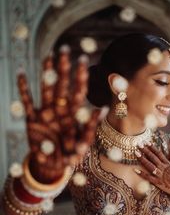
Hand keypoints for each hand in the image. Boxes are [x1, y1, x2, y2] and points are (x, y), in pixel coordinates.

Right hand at [17, 47, 104, 182]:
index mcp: (73, 115)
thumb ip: (90, 128)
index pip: (78, 92)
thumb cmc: (71, 155)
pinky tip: (22, 72)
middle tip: (66, 48)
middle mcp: (60, 110)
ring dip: (46, 73)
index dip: (81, 77)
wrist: (53, 166)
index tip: (83, 60)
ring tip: (48, 55)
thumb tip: (102, 110)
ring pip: (46, 89)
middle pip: (62, 86)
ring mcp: (45, 113)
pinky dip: (23, 88)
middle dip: (64, 68)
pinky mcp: (32, 119)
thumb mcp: (82, 144)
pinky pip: (26, 101)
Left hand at [135, 143, 169, 197]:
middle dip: (145, 150)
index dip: (152, 147)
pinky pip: (148, 178)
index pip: (159, 153)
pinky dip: (142, 174)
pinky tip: (135, 170)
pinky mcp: (158, 183)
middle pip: (152, 157)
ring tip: (136, 152)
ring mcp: (160, 175)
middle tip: (138, 144)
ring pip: (149, 165)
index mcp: (168, 163)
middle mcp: (163, 168)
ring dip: (142, 159)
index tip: (147, 142)